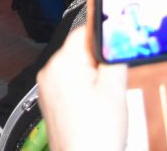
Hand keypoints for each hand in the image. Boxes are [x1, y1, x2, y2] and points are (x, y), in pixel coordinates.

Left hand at [38, 28, 127, 150]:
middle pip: (79, 51)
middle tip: (113, 83)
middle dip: (100, 62)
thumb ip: (114, 57)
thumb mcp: (114, 89)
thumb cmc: (96, 135)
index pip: (83, 32)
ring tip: (103, 101)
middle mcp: (49, 72)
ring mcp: (47, 87)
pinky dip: (84, 90)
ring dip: (93, 77)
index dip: (105, 37)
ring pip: (75, 68)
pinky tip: (94, 109)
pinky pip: (69, 84)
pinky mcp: (50, 101)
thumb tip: (115, 36)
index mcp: (61, 64)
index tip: (119, 43)